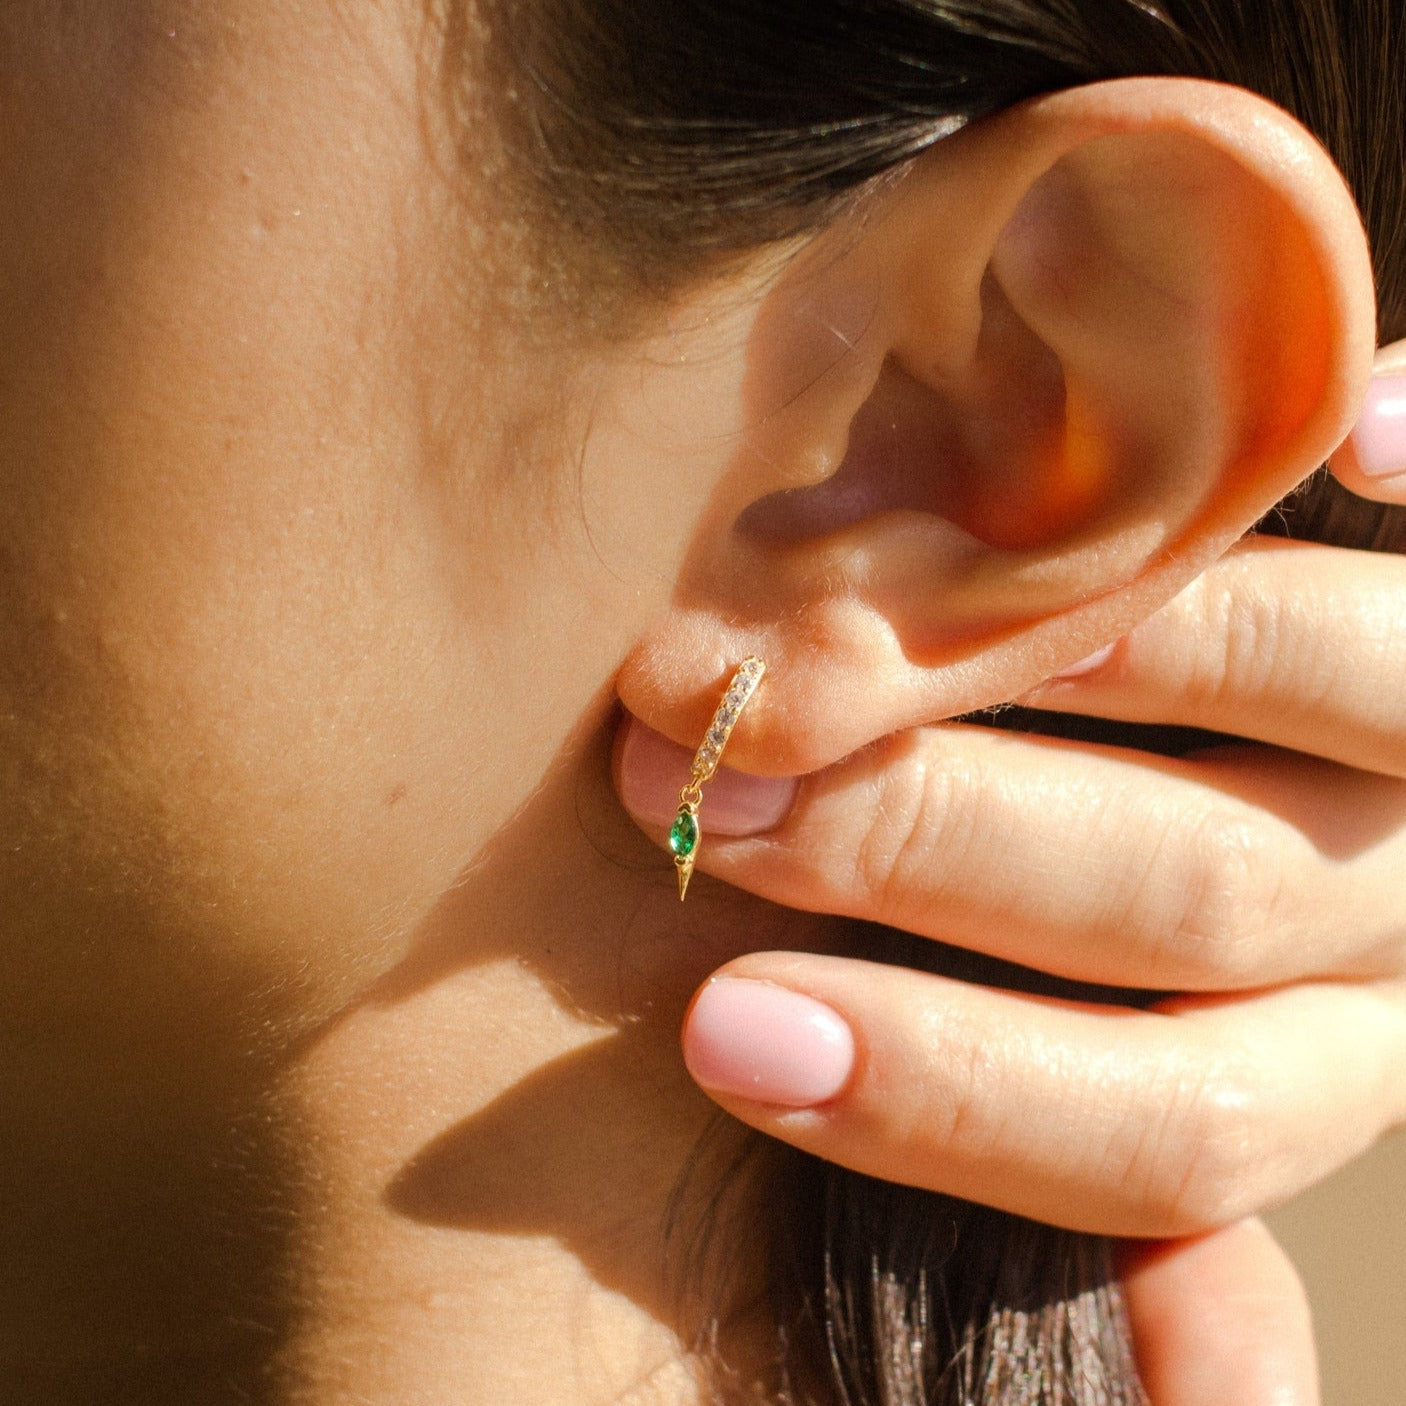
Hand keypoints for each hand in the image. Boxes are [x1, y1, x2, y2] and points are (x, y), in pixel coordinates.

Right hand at [614, 350, 1405, 1402]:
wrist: (1358, 744)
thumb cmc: (1168, 891)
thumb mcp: (1168, 1058)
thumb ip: (1117, 1129)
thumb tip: (1179, 1338)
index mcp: (1324, 1047)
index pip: (1167, 1128)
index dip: (937, 1094)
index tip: (723, 1030)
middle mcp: (1404, 899)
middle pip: (1194, 898)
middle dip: (928, 853)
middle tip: (731, 800)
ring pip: (1323, 685)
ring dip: (1114, 653)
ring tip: (908, 625)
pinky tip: (1348, 441)